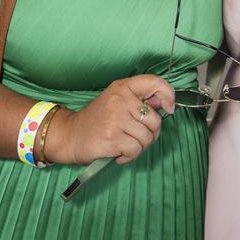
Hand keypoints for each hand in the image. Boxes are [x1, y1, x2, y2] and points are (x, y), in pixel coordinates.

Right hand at [45, 75, 175, 165]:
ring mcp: (116, 119)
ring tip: (125, 145)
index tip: (168, 108)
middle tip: (135, 137)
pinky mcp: (111, 138)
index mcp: (122, 87)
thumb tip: (164, 104)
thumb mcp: (117, 102)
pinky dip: (130, 156)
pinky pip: (136, 150)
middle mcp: (120, 99)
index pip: (154, 82)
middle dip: (151, 134)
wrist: (70, 135)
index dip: (168, 95)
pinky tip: (119, 153)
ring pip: (147, 138)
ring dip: (140, 147)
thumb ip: (140, 101)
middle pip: (155, 120)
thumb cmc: (97, 120)